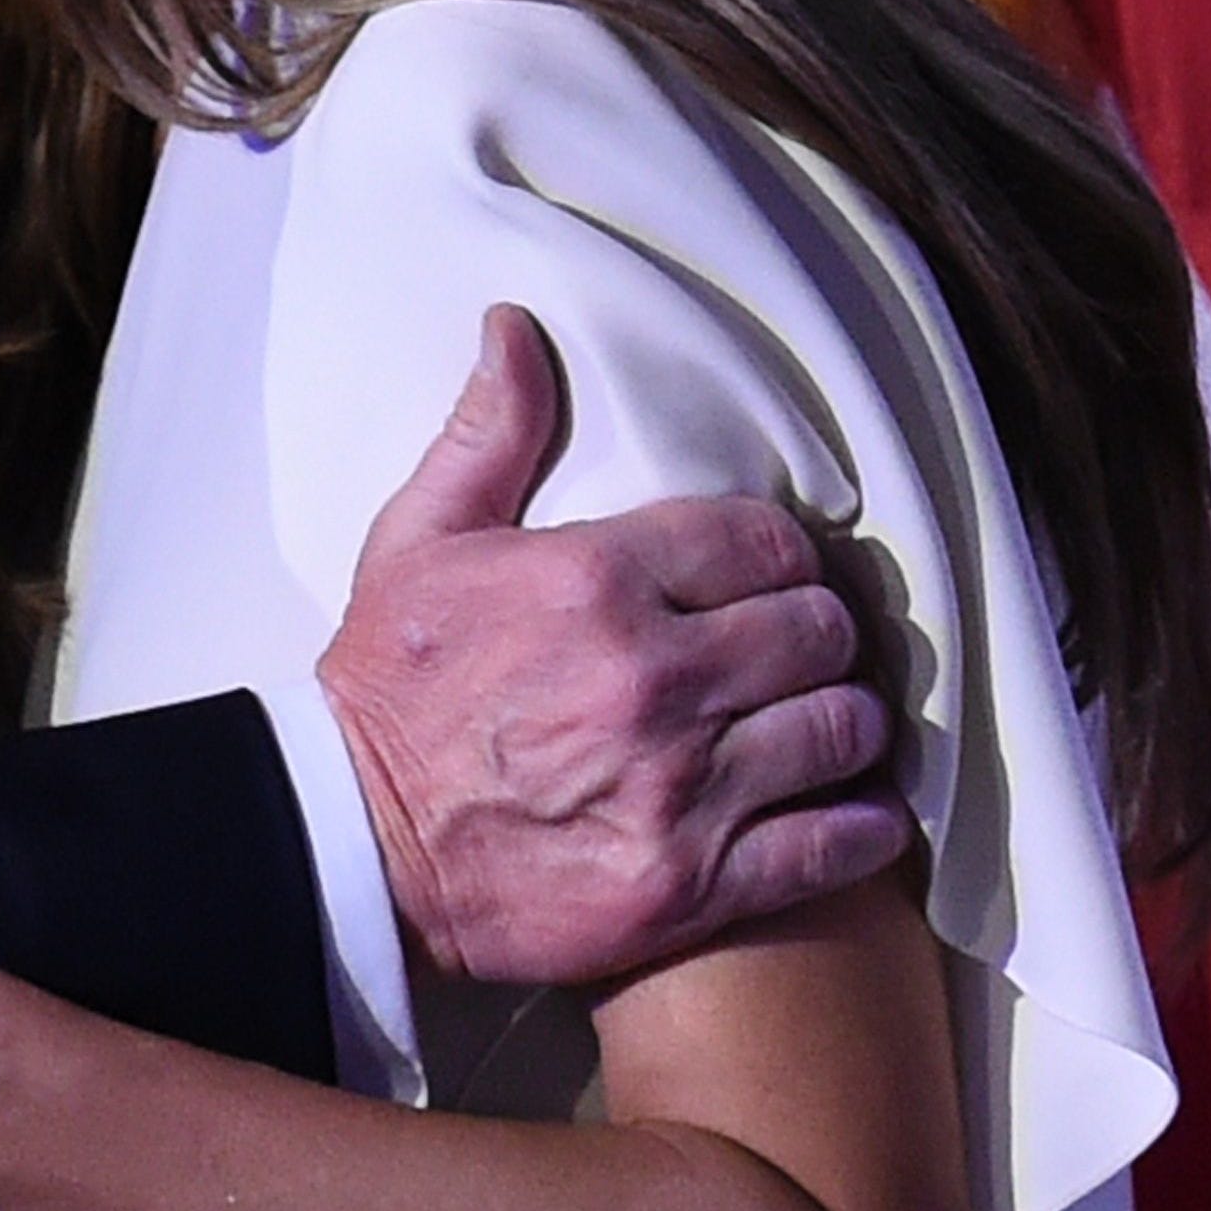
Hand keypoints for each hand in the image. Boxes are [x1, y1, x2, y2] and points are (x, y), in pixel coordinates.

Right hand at [315, 306, 911, 988]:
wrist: (351, 846)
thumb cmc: (387, 690)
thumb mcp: (420, 542)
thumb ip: (489, 434)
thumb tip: (516, 329)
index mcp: (594, 580)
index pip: (763, 540)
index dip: (779, 554)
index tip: (769, 575)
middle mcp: (652, 677)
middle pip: (818, 630)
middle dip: (818, 633)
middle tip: (799, 648)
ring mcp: (680, 786)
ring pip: (841, 729)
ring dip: (843, 722)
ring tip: (821, 723)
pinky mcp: (693, 881)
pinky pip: (834, 843)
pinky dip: (860, 825)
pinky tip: (849, 808)